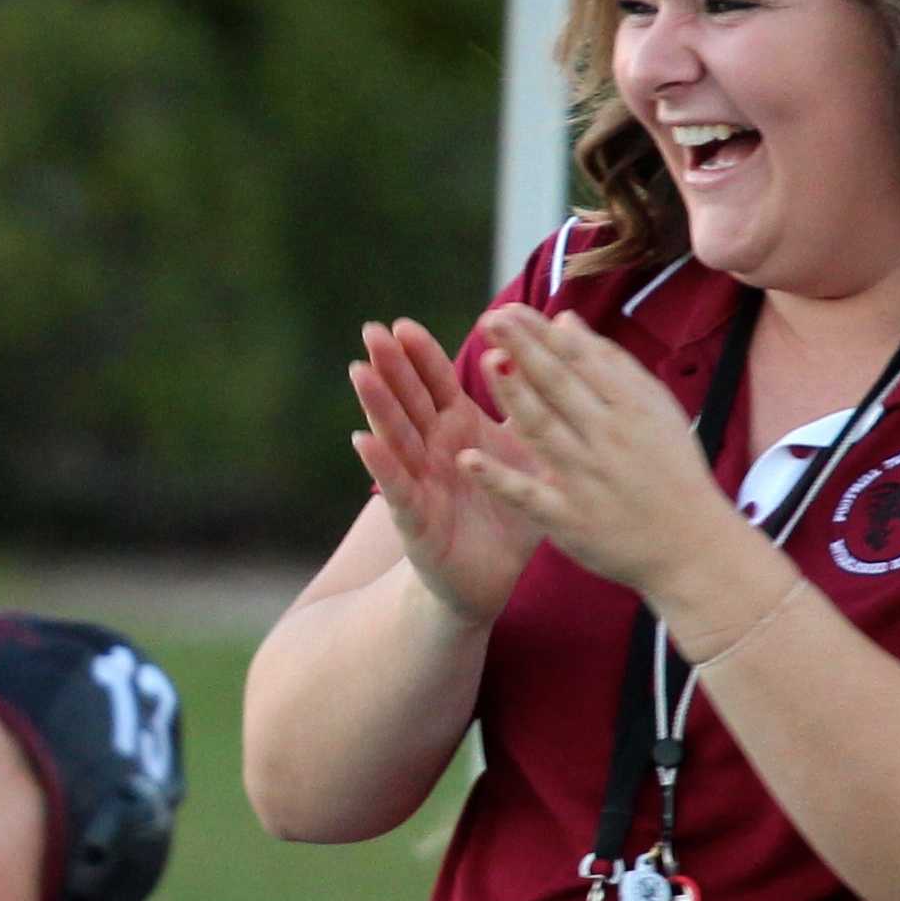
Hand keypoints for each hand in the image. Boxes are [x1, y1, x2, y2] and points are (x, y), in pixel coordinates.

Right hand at [346, 319, 541, 622]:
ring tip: (360, 372)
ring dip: (378, 404)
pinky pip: (398, 487)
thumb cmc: (507, 511)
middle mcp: (431, 448)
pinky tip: (364, 440)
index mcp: (457, 428)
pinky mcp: (416, 518)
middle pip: (408, 399)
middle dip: (391, 367)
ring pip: (395, 435)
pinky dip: (380, 463)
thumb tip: (539, 360)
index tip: (404, 324)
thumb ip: (528, 410)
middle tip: (372, 331)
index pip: (435, 382)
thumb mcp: (525, 454)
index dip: (420, 355)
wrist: (495, 576)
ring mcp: (419, 480)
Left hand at [461, 302, 768, 620]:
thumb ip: (609, 364)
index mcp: (629, 407)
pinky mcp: (569, 519)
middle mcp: (608, 438)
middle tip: (490, 319)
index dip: (541, 334)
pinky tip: (467, 461)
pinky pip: (529, 496)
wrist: (693, 547)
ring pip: (544, 431)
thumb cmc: (671, 469)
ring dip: (514, 397)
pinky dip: (499, 479)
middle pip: (560, 387)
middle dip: (525, 350)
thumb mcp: (655, 409)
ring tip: (487, 363)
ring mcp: (587, 479)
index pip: (579, 361)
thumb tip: (564, 322)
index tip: (509, 310)